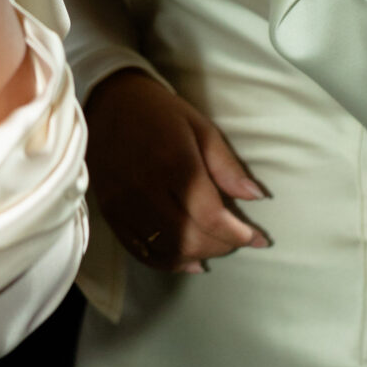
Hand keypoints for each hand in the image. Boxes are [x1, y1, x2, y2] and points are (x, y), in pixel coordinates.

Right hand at [85, 70, 269, 273]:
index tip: (259, 239)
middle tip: (238, 240)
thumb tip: (257, 198)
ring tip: (216, 246)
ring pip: (167, 249)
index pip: (211, 215)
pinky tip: (188, 260)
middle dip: (222, 246)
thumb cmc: (159, 113)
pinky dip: (169, 262)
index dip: (239, 233)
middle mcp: (145, 189)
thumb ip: (227, 166)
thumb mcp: (201, 128)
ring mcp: (124, 204)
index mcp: (173, 163)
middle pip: (190, 238)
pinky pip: (141, 251)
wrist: (107, 103)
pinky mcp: (111, 214)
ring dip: (198, 255)